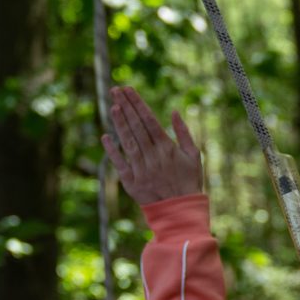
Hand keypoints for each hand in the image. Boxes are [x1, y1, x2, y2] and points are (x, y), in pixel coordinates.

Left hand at [102, 86, 202, 205]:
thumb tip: (174, 111)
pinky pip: (120, 164)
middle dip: (126, 106)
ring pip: (128, 142)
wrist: (180, 210)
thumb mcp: (194, 155)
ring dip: (119, 123)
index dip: (138, 104)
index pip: (149, 120)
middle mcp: (153, 157)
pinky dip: (112, 150)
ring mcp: (141, 169)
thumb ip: (184, 133)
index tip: (129, 89)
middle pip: (137, 127)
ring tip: (112, 105)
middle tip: (115, 90)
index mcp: (168, 148)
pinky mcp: (131, 183)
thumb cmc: (189, 180)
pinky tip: (105, 136)